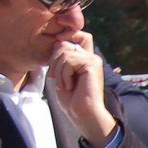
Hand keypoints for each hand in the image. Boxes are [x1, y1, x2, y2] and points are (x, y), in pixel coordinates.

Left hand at [47, 32, 116, 146]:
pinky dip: (64, 75)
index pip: (78, 34)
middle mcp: (91, 56)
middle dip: (54, 60)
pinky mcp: (92, 64)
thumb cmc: (71, 98)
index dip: (66, 35)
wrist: (83, 113)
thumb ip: (61, 56)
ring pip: (64, 52)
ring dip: (58, 70)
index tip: (56, 50)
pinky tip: (71, 86)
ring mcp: (93, 60)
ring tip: (65, 85)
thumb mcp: (61, 72)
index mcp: (84, 58)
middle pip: (64, 43)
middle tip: (57, 78)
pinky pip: (69, 61)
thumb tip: (58, 41)